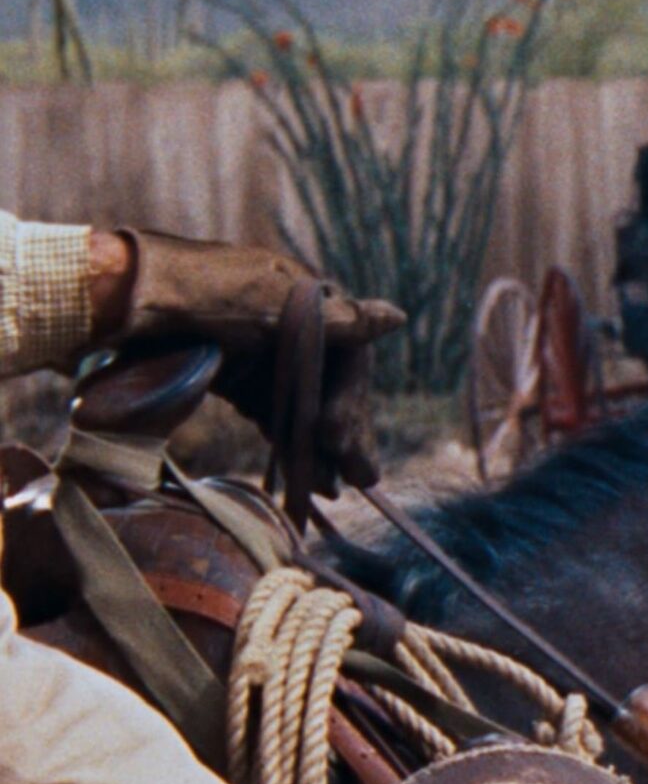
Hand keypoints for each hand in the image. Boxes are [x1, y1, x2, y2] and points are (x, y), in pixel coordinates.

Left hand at [107, 230, 401, 491]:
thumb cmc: (196, 296)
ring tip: (332, 487)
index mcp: (304, 298)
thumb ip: (338, 319)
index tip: (341, 443)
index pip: (349, 357)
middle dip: (341, 433)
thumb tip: (398, 317)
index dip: (351, 402)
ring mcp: (256, 349)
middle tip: (361, 479)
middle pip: (327, 384)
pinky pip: (268, 409)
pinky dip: (282, 438)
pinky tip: (298, 470)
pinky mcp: (227, 370)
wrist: (113, 299)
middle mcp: (286, 323)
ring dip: (316, 446)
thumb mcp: (272, 307)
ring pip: (300, 403)